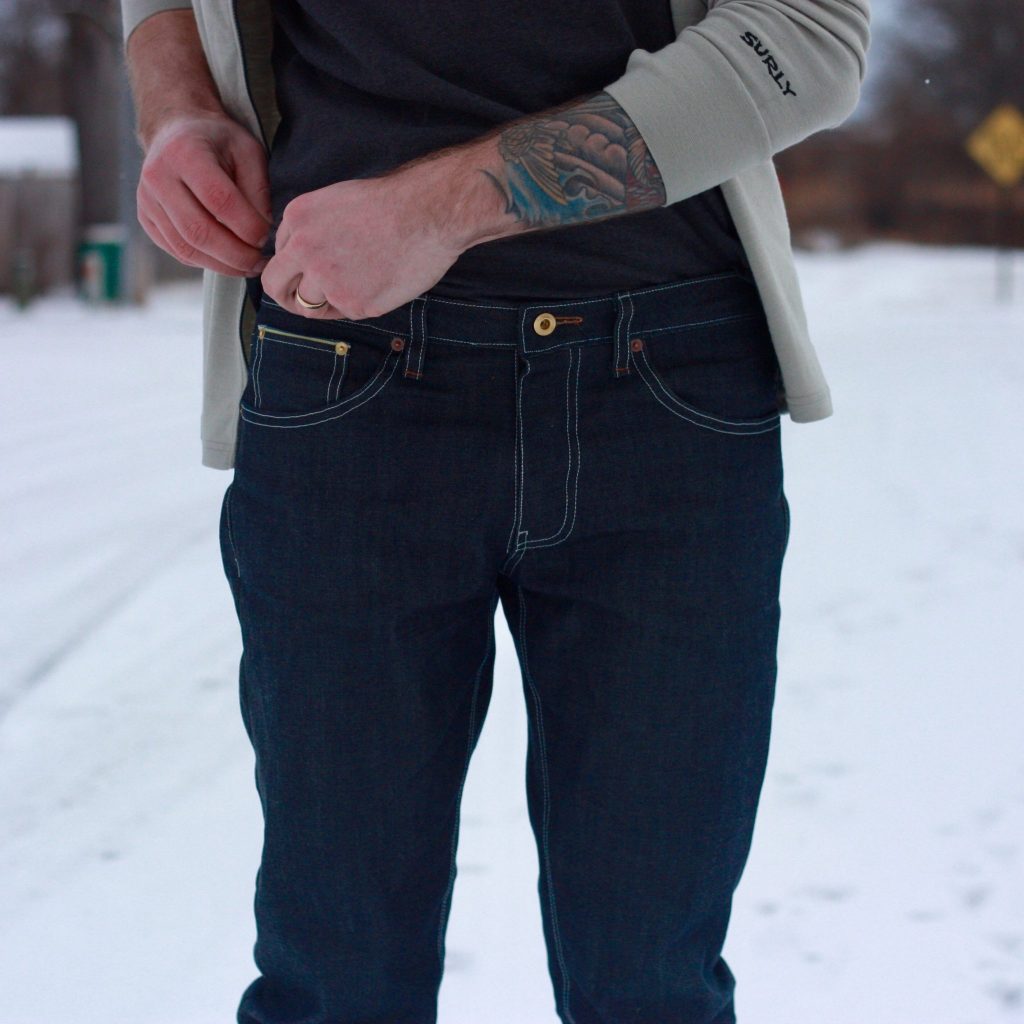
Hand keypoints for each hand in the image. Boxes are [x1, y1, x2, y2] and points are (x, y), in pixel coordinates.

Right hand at [137, 112, 272, 276]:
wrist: (177, 131)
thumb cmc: (219, 142)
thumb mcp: (248, 151)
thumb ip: (258, 190)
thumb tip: (263, 233)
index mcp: (184, 152)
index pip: (219, 200)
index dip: (247, 225)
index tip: (267, 236)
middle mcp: (158, 176)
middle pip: (199, 231)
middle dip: (236, 255)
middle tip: (261, 263)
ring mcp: (147, 200)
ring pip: (186, 248)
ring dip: (223, 265)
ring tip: (249, 266)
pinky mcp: (146, 218)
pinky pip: (177, 251)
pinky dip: (206, 262)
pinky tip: (227, 260)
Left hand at [260, 155, 485, 319]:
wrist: (428, 213)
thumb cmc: (391, 204)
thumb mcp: (334, 201)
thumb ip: (310, 230)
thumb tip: (302, 261)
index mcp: (298, 219)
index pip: (279, 257)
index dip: (294, 268)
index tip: (307, 274)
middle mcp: (305, 251)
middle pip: (278, 288)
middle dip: (289, 296)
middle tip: (305, 301)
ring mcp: (328, 280)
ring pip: (310, 306)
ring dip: (328, 301)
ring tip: (359, 285)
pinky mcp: (354, 303)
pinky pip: (346, 312)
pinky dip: (361, 302)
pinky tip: (380, 282)